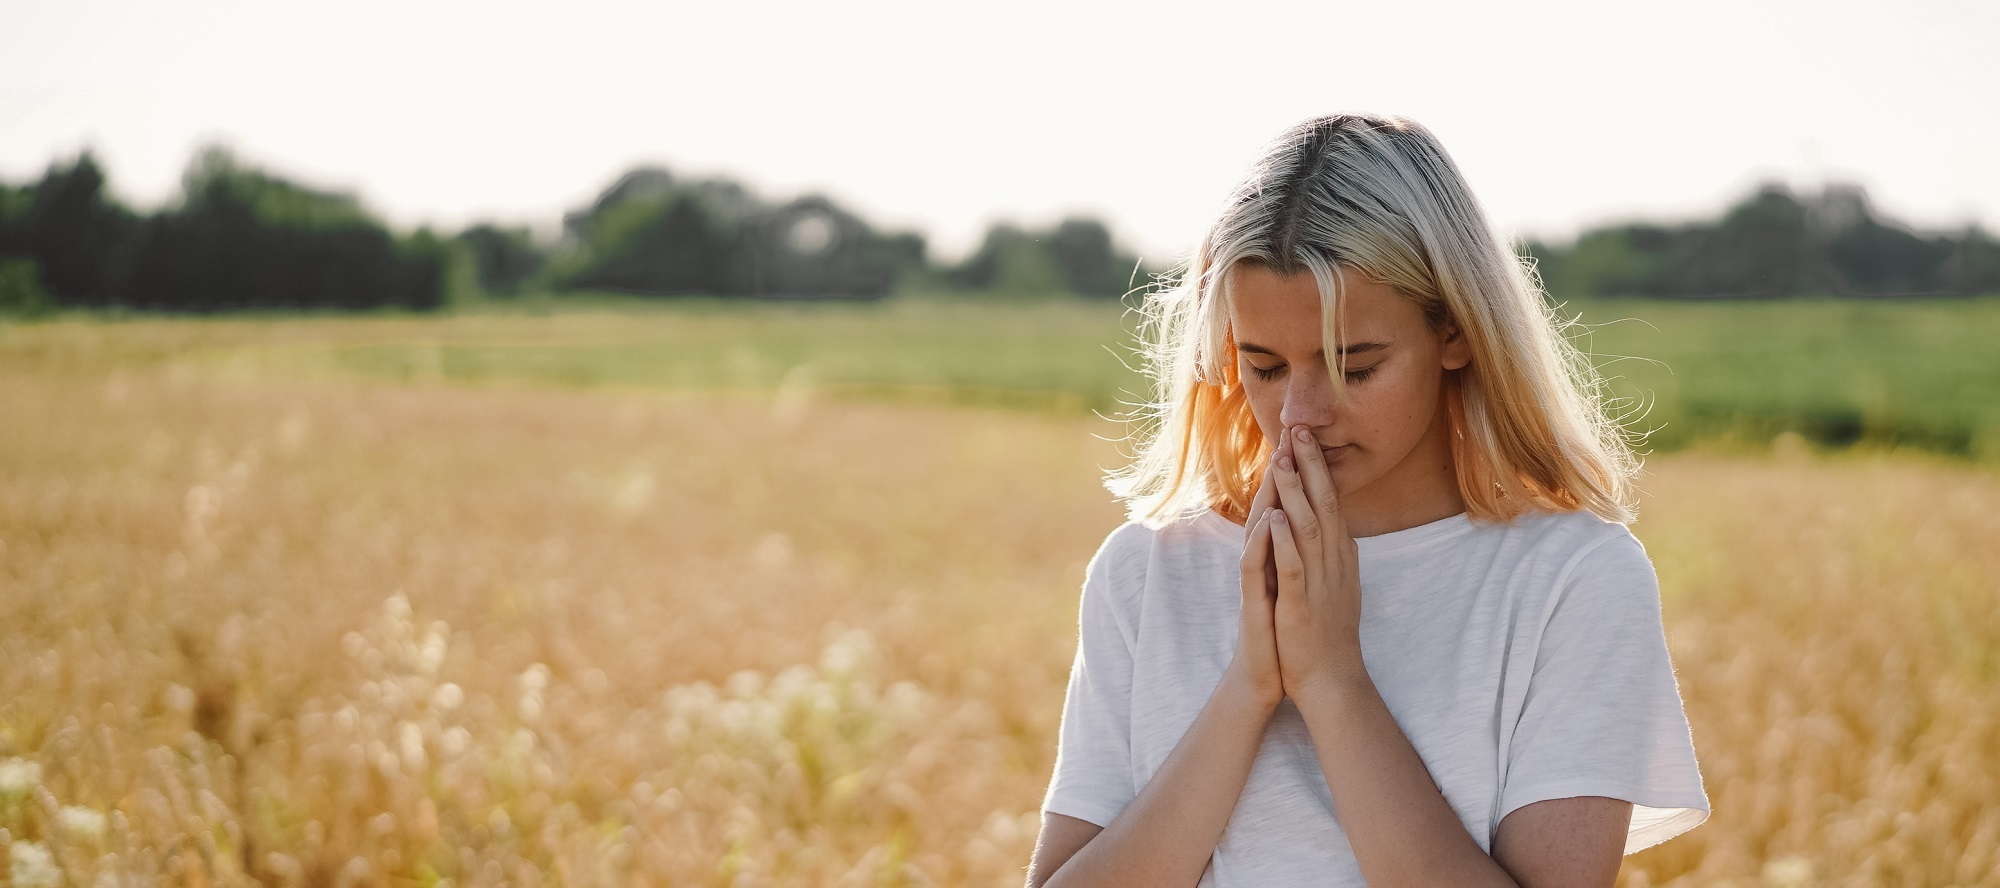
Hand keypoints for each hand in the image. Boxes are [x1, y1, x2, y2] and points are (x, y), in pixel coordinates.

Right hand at [1229, 456, 1285, 710]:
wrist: (1268, 677)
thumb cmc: (1284, 635)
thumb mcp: (1297, 588)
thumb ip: (1299, 558)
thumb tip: (1314, 531)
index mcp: (1278, 558)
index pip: (1286, 509)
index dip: (1296, 477)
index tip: (1307, 443)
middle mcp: (1263, 563)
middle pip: (1270, 509)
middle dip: (1281, 473)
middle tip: (1289, 436)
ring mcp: (1256, 581)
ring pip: (1259, 530)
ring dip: (1269, 496)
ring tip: (1279, 464)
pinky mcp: (1252, 602)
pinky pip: (1255, 567)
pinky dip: (1263, 543)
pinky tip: (1269, 521)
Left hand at [1265, 424, 1367, 702]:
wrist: (1332, 680)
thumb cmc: (1328, 633)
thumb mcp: (1336, 585)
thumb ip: (1335, 556)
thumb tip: (1339, 530)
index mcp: (1341, 557)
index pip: (1332, 504)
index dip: (1319, 469)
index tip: (1306, 437)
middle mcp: (1335, 564)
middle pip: (1325, 505)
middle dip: (1311, 467)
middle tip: (1299, 430)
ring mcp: (1320, 583)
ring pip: (1310, 528)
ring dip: (1297, 493)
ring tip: (1285, 461)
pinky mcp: (1301, 604)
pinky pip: (1294, 566)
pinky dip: (1285, 540)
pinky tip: (1276, 517)